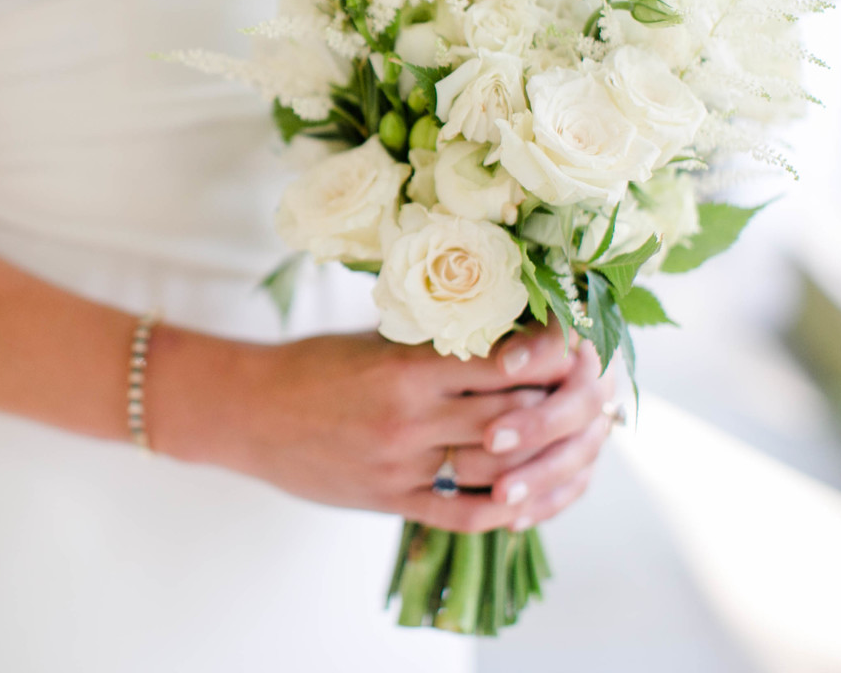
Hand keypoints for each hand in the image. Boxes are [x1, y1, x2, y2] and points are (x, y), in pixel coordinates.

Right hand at [150, 321, 616, 532]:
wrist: (249, 413)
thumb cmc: (313, 366)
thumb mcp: (373, 338)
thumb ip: (434, 339)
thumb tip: (505, 324)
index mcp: (406, 366)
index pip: (501, 361)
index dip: (549, 355)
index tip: (576, 345)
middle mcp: (410, 417)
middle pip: (513, 416)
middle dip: (559, 406)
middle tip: (591, 394)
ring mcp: (402, 464)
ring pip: (498, 469)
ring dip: (542, 459)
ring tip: (570, 443)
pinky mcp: (390, 500)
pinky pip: (462, 514)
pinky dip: (505, 510)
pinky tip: (530, 498)